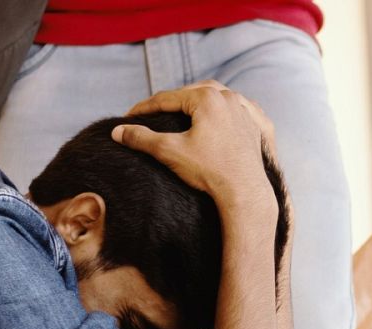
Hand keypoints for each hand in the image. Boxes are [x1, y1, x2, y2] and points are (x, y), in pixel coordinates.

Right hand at [114, 81, 276, 207]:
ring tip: (179, 110)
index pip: (167, 98)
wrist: (245, 193)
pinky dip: (220, 109)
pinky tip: (214, 114)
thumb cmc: (210, 171)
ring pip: (214, 97)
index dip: (145, 108)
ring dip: (195, 101)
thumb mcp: (170, 151)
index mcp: (207, 97)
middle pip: (190, 94)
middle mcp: (228, 98)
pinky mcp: (254, 126)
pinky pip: (234, 109)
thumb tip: (117, 131)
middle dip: (169, 102)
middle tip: (151, 113)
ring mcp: (244, 110)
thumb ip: (141, 138)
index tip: (128, 116)